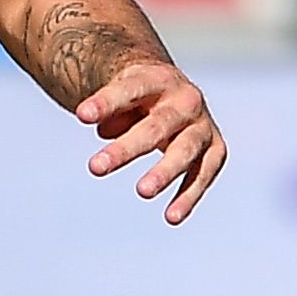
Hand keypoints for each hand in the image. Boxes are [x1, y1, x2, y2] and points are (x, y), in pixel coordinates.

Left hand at [76, 57, 225, 222]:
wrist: (172, 91)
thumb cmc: (135, 97)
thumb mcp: (119, 94)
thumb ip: (111, 110)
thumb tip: (107, 131)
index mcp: (157, 78)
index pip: (130, 90)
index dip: (106, 102)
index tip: (82, 116)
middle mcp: (185, 99)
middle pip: (157, 125)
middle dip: (126, 148)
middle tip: (95, 168)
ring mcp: (202, 125)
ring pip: (186, 150)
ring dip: (164, 172)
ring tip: (142, 191)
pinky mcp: (214, 150)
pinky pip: (202, 175)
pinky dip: (188, 197)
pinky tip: (171, 217)